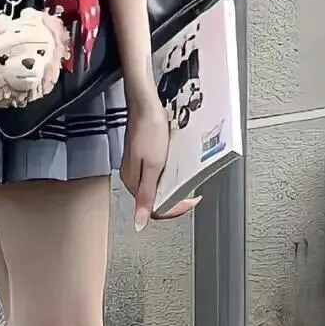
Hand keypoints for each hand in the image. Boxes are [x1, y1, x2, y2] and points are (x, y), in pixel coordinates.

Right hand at [121, 94, 197, 231]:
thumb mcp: (153, 165)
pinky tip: (175, 167)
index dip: (174, 209)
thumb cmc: (149, 129)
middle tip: (192, 194)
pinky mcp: (141, 156)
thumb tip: (139, 222)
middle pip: (155, 199)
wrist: (145, 103)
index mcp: (133, 183)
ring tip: (187, 181)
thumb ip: (147, 194)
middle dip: (175, 199)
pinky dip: (168, 175)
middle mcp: (132, 177)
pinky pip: (155, 174)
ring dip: (173, 187)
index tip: (190, 202)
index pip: (154, 209)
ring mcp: (136, 166)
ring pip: (156, 187)